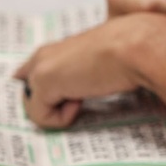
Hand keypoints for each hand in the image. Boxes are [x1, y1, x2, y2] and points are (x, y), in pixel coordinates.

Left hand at [15, 16, 150, 127]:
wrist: (138, 47)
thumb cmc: (132, 55)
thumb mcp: (105, 65)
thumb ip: (84, 76)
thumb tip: (80, 96)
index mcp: (57, 49)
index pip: (27, 74)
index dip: (42, 93)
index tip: (65, 102)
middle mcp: (43, 56)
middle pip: (28, 96)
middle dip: (50, 106)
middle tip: (81, 99)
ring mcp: (39, 68)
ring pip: (34, 109)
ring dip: (61, 111)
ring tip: (86, 94)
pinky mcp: (42, 82)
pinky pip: (41, 117)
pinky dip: (63, 117)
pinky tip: (82, 99)